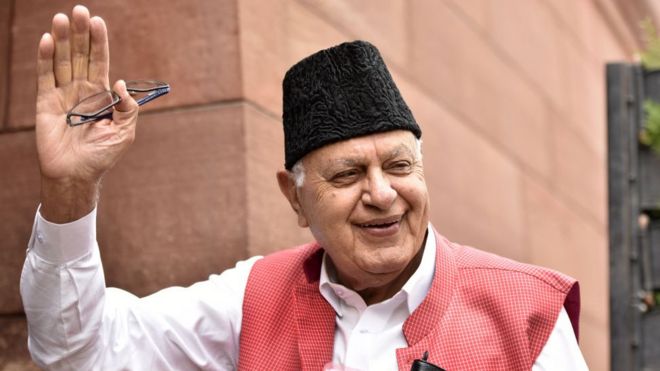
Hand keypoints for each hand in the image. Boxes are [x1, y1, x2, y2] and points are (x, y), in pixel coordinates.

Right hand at [36, 5, 138, 222]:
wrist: (77, 175)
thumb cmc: (102, 156)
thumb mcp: (125, 132)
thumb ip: (128, 108)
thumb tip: (122, 83)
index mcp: (100, 95)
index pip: (100, 61)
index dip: (99, 42)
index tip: (99, 21)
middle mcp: (80, 90)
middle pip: (80, 56)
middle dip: (81, 34)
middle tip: (81, 10)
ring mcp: (62, 94)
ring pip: (62, 61)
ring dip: (62, 39)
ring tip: (63, 18)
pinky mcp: (45, 103)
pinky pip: (45, 77)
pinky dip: (45, 58)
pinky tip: (48, 40)